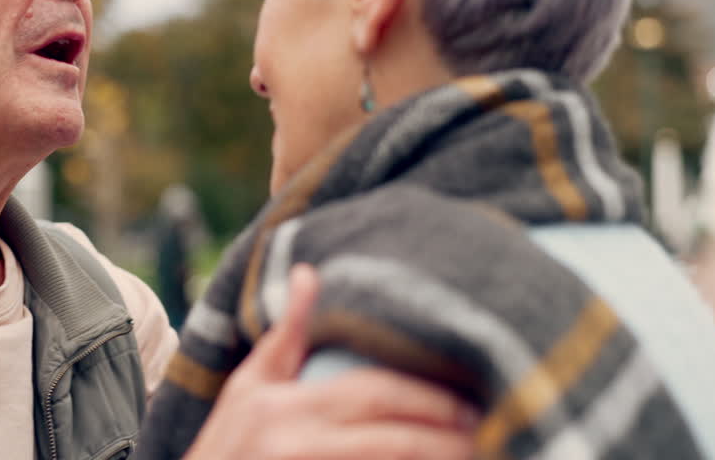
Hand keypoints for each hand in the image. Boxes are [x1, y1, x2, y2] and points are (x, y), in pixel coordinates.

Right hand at [182, 264, 476, 459]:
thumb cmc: (226, 444)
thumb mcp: (248, 386)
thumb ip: (285, 334)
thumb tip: (306, 271)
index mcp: (285, 405)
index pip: (370, 393)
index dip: (425, 398)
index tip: (468, 400)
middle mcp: (298, 442)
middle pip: (391, 436)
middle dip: (445, 433)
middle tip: (488, 428)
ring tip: (479, 454)